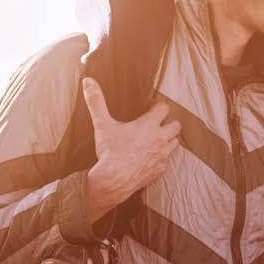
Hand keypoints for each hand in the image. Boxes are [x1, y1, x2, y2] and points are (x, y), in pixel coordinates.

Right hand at [82, 78, 181, 222]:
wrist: (113, 181)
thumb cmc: (109, 152)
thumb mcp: (102, 124)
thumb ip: (96, 102)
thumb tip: (88, 82)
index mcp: (148, 125)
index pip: (164, 108)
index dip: (157, 106)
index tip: (149, 108)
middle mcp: (160, 139)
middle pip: (176, 125)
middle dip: (167, 123)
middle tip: (155, 124)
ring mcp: (162, 155)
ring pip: (175, 142)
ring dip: (168, 139)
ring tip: (154, 139)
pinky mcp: (161, 170)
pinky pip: (167, 160)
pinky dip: (161, 157)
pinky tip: (150, 157)